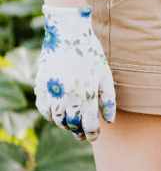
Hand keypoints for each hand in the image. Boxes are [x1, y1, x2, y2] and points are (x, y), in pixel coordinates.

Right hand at [34, 5, 116, 140]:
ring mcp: (52, 91)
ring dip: (65, 125)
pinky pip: (43, 108)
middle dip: (78, 132)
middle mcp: (67, 96)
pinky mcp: (41, 85)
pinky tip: (59, 114)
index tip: (95, 136)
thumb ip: (108, 100)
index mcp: (86, 95)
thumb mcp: (105, 76)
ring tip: (73, 125)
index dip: (92, 134)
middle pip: (71, 125)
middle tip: (84, 134)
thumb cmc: (91, 54)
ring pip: (56, 119)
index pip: (88, 125)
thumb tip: (109, 121)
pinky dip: (51, 115)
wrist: (67, 33)